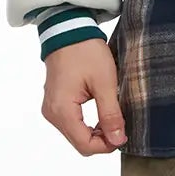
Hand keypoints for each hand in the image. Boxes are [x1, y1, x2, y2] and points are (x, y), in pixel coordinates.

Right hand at [40, 37, 126, 155]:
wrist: (68, 30)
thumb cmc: (86, 52)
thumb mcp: (105, 83)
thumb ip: (111, 114)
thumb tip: (118, 140)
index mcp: (62, 110)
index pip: (85, 145)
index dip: (107, 145)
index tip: (124, 133)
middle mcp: (52, 113)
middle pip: (79, 143)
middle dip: (102, 140)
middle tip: (120, 125)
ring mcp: (51, 109)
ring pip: (75, 135)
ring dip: (95, 133)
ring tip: (112, 117)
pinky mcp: (54, 103)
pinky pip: (71, 124)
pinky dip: (87, 124)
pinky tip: (101, 113)